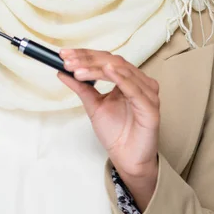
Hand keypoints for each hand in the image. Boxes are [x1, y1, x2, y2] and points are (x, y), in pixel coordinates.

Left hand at [58, 49, 159, 187]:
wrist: (127, 159)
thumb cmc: (116, 132)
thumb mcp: (93, 105)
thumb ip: (81, 87)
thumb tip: (63, 71)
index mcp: (127, 79)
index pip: (105, 59)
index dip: (84, 55)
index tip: (64, 54)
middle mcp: (139, 82)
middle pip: (113, 62)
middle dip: (88, 60)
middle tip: (68, 61)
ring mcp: (147, 93)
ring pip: (121, 71)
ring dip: (97, 68)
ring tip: (78, 70)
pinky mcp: (150, 107)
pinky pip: (134, 89)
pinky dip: (121, 78)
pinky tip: (107, 71)